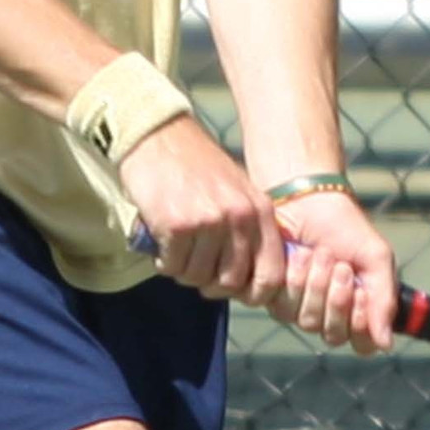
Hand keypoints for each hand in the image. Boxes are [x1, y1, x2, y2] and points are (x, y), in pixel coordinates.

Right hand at [118, 119, 289, 307]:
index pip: (270, 275)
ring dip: (182, 270)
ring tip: (176, 250)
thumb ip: (248, 230)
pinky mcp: (178, 225)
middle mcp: (239, 217)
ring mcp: (209, 222)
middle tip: (193, 267)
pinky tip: (161, 242)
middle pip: (230, 282)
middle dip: (208, 283)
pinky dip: (164, 261)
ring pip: (198, 277)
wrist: (159, 136)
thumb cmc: (196, 166)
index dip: (252, 293)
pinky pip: (173, 265)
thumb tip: (245, 281)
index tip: (233, 290)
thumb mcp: (237, 191)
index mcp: (260, 211)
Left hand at [268, 189, 396, 355]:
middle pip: (334, 336)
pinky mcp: (274, 297)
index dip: (361, 323)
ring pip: (308, 322)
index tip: (362, 291)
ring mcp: (300, 308)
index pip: (362, 344)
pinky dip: (296, 278)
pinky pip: (284, 307)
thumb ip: (384, 300)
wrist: (308, 200)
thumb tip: (387, 346)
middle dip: (338, 299)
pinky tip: (299, 256)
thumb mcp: (375, 258)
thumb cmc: (345, 228)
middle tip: (341, 266)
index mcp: (358, 309)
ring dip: (317, 285)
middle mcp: (329, 314)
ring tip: (320, 254)